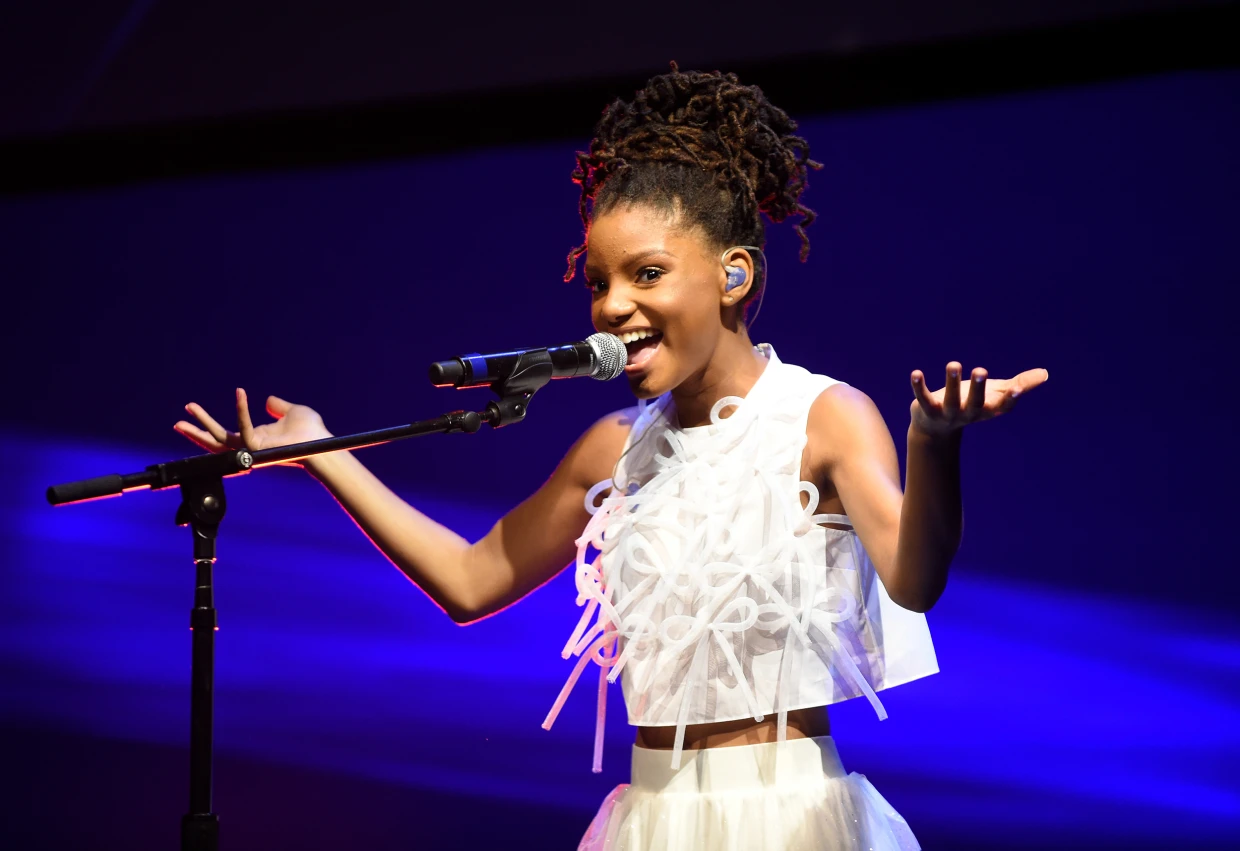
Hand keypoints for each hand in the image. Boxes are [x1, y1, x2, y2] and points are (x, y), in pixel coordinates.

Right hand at [174, 389, 331, 458]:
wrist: (322, 443)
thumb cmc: (311, 431)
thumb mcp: (292, 412)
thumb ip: (278, 407)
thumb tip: (269, 400)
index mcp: (255, 439)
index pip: (227, 434)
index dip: (209, 425)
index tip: (193, 412)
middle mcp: (249, 446)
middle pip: (215, 442)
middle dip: (195, 433)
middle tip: (178, 422)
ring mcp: (251, 449)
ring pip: (219, 438)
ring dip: (203, 423)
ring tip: (188, 408)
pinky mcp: (257, 447)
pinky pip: (243, 428)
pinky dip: (242, 410)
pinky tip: (241, 393)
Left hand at [909, 362, 1046, 436]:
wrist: (936, 429)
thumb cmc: (970, 405)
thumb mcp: (995, 394)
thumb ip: (1019, 384)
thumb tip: (1045, 373)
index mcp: (987, 409)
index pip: (1002, 407)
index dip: (1010, 399)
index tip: (1018, 388)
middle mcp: (968, 414)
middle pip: (975, 403)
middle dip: (978, 388)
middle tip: (981, 370)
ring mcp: (947, 414)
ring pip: (950, 400)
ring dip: (951, 383)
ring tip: (953, 363)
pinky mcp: (927, 410)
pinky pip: (923, 398)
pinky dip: (919, 387)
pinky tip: (916, 373)